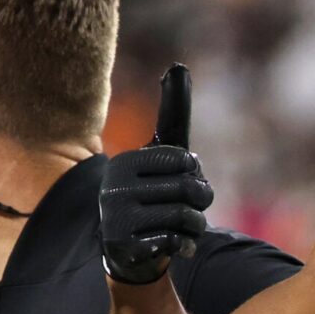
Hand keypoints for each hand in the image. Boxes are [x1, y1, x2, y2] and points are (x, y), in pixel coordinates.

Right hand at [101, 65, 212, 284]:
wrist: (129, 247)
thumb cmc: (152, 190)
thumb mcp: (162, 152)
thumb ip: (172, 113)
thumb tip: (178, 66)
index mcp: (125, 161)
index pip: (185, 161)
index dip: (193, 172)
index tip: (180, 178)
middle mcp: (114, 187)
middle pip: (190, 190)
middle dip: (200, 200)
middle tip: (189, 206)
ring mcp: (116, 218)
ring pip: (187, 217)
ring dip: (194, 225)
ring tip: (180, 226)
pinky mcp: (124, 246)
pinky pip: (176, 241)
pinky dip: (184, 244)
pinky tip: (174, 244)